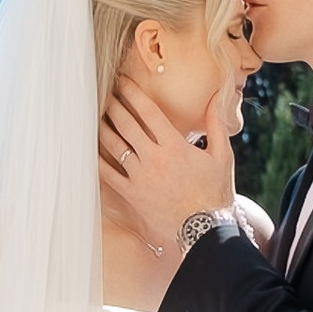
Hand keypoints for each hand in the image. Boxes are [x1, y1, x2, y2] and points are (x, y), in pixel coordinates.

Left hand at [99, 71, 238, 275]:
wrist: (205, 229)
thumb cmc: (215, 193)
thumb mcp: (222, 157)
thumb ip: (216, 126)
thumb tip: (217, 98)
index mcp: (174, 146)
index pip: (148, 111)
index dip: (132, 93)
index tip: (122, 82)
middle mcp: (154, 158)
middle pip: (126, 124)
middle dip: (113, 105)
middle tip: (104, 94)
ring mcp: (140, 177)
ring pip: (114, 146)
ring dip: (102, 128)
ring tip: (95, 117)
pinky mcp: (132, 194)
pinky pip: (109, 174)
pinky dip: (97, 160)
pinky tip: (90, 149)